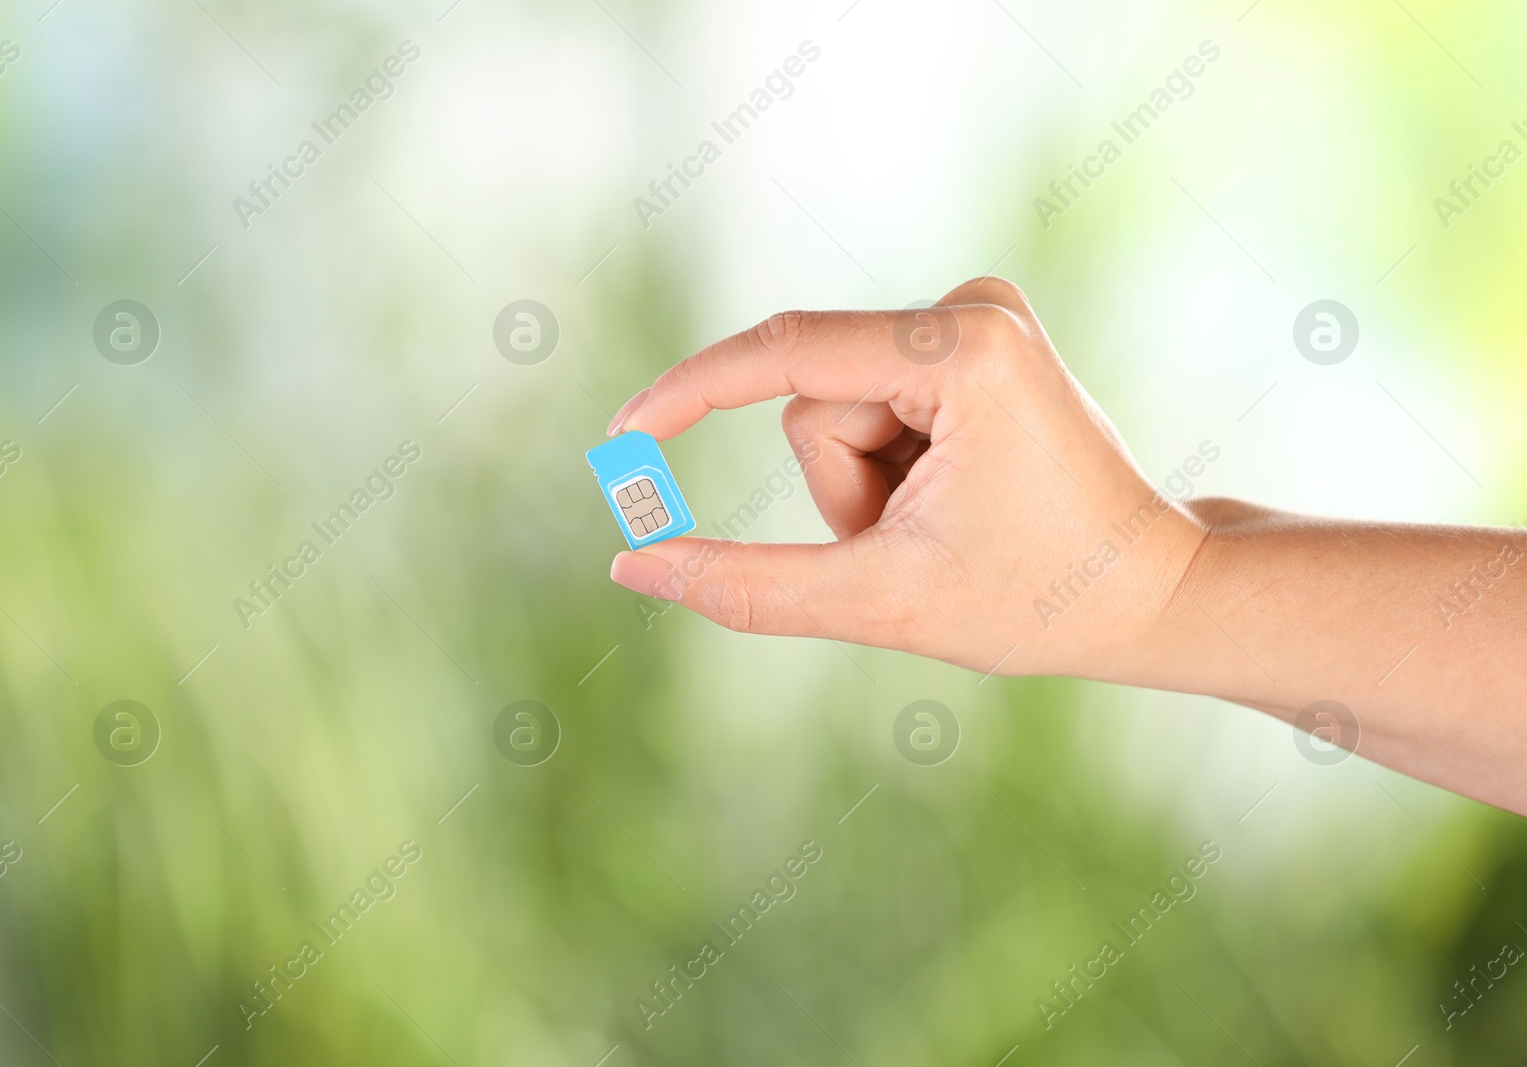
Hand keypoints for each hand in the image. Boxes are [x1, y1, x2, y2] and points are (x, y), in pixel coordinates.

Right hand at [606, 277, 1207, 678]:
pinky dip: (886, 464)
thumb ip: (743, 583)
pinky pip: (869, 399)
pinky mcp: (970, 337)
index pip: (786, 354)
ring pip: (835, 407)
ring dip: (864, 486)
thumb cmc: (1036, 602)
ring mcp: (975, 316)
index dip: (689, 394)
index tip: (619, 435)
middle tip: (908, 545)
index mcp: (961, 352)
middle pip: (813, 399)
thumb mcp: (879, 600)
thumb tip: (630, 564)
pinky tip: (955, 495)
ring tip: (941, 525)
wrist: (1148, 593)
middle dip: (840, 490)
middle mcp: (971, 308)